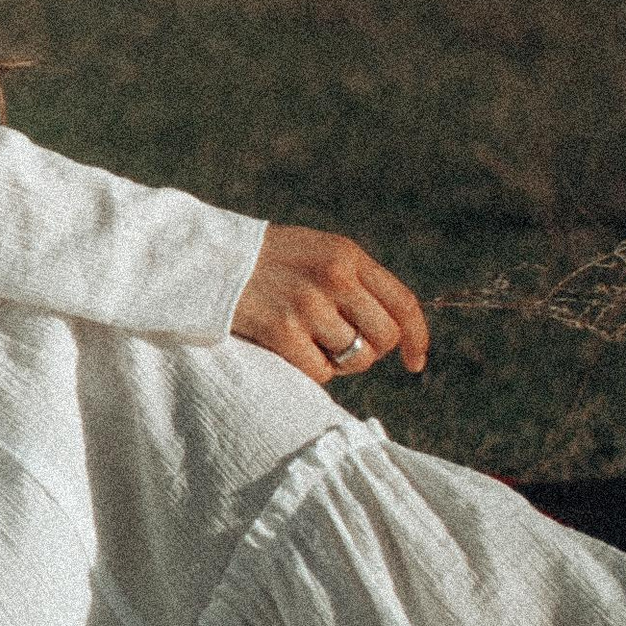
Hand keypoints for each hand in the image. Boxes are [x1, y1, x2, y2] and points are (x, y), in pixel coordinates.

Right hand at [231, 226, 429, 383]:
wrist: (208, 259)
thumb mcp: (318, 252)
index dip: (417, 338)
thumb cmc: (268, 262)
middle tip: (344, 347)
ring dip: (340, 363)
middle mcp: (335, 277)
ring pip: (356, 360)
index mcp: (347, 255)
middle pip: (384, 337)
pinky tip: (293, 351)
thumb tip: (393, 333)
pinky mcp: (282, 331)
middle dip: (370, 351)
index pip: (403, 302)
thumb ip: (355, 283)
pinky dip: (313, 370)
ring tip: (313, 345)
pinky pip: (322, 373)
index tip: (416, 363)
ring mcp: (308, 305)